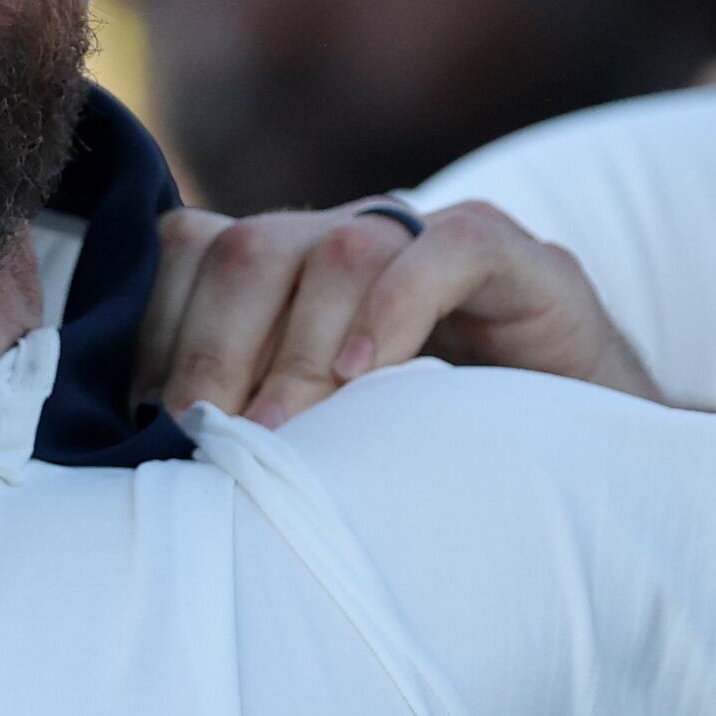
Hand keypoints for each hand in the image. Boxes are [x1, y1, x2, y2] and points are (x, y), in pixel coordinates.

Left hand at [132, 199, 656, 426]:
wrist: (590, 472)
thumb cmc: (429, 468)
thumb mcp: (311, 447)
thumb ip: (236, 427)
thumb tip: (125, 461)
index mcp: (285, 278)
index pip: (188, 250)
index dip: (158, 325)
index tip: (146, 420)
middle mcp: (347, 244)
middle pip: (245, 246)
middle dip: (211, 346)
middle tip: (202, 438)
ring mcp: (429, 243)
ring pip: (332, 246)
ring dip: (296, 348)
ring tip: (285, 433)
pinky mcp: (513, 259)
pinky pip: (441, 249)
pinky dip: (393, 310)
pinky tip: (368, 378)